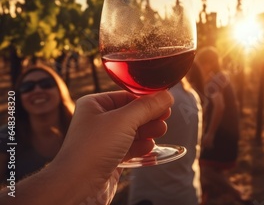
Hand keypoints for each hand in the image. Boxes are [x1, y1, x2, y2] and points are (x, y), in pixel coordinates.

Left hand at [5, 90, 172, 204]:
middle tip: (164, 118)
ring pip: (133, 132)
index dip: (147, 100)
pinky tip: (148, 148)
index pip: (127, 96)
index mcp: (94, 105)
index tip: (165, 102)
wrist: (77, 186)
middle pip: (132, 114)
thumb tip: (166, 95)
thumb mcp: (124, 121)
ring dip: (147, 132)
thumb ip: (147, 107)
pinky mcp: (109, 159)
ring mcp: (103, 141)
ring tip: (159, 132)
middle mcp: (98, 121)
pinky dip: (141, 147)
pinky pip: (130, 148)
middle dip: (149, 117)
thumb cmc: (92, 150)